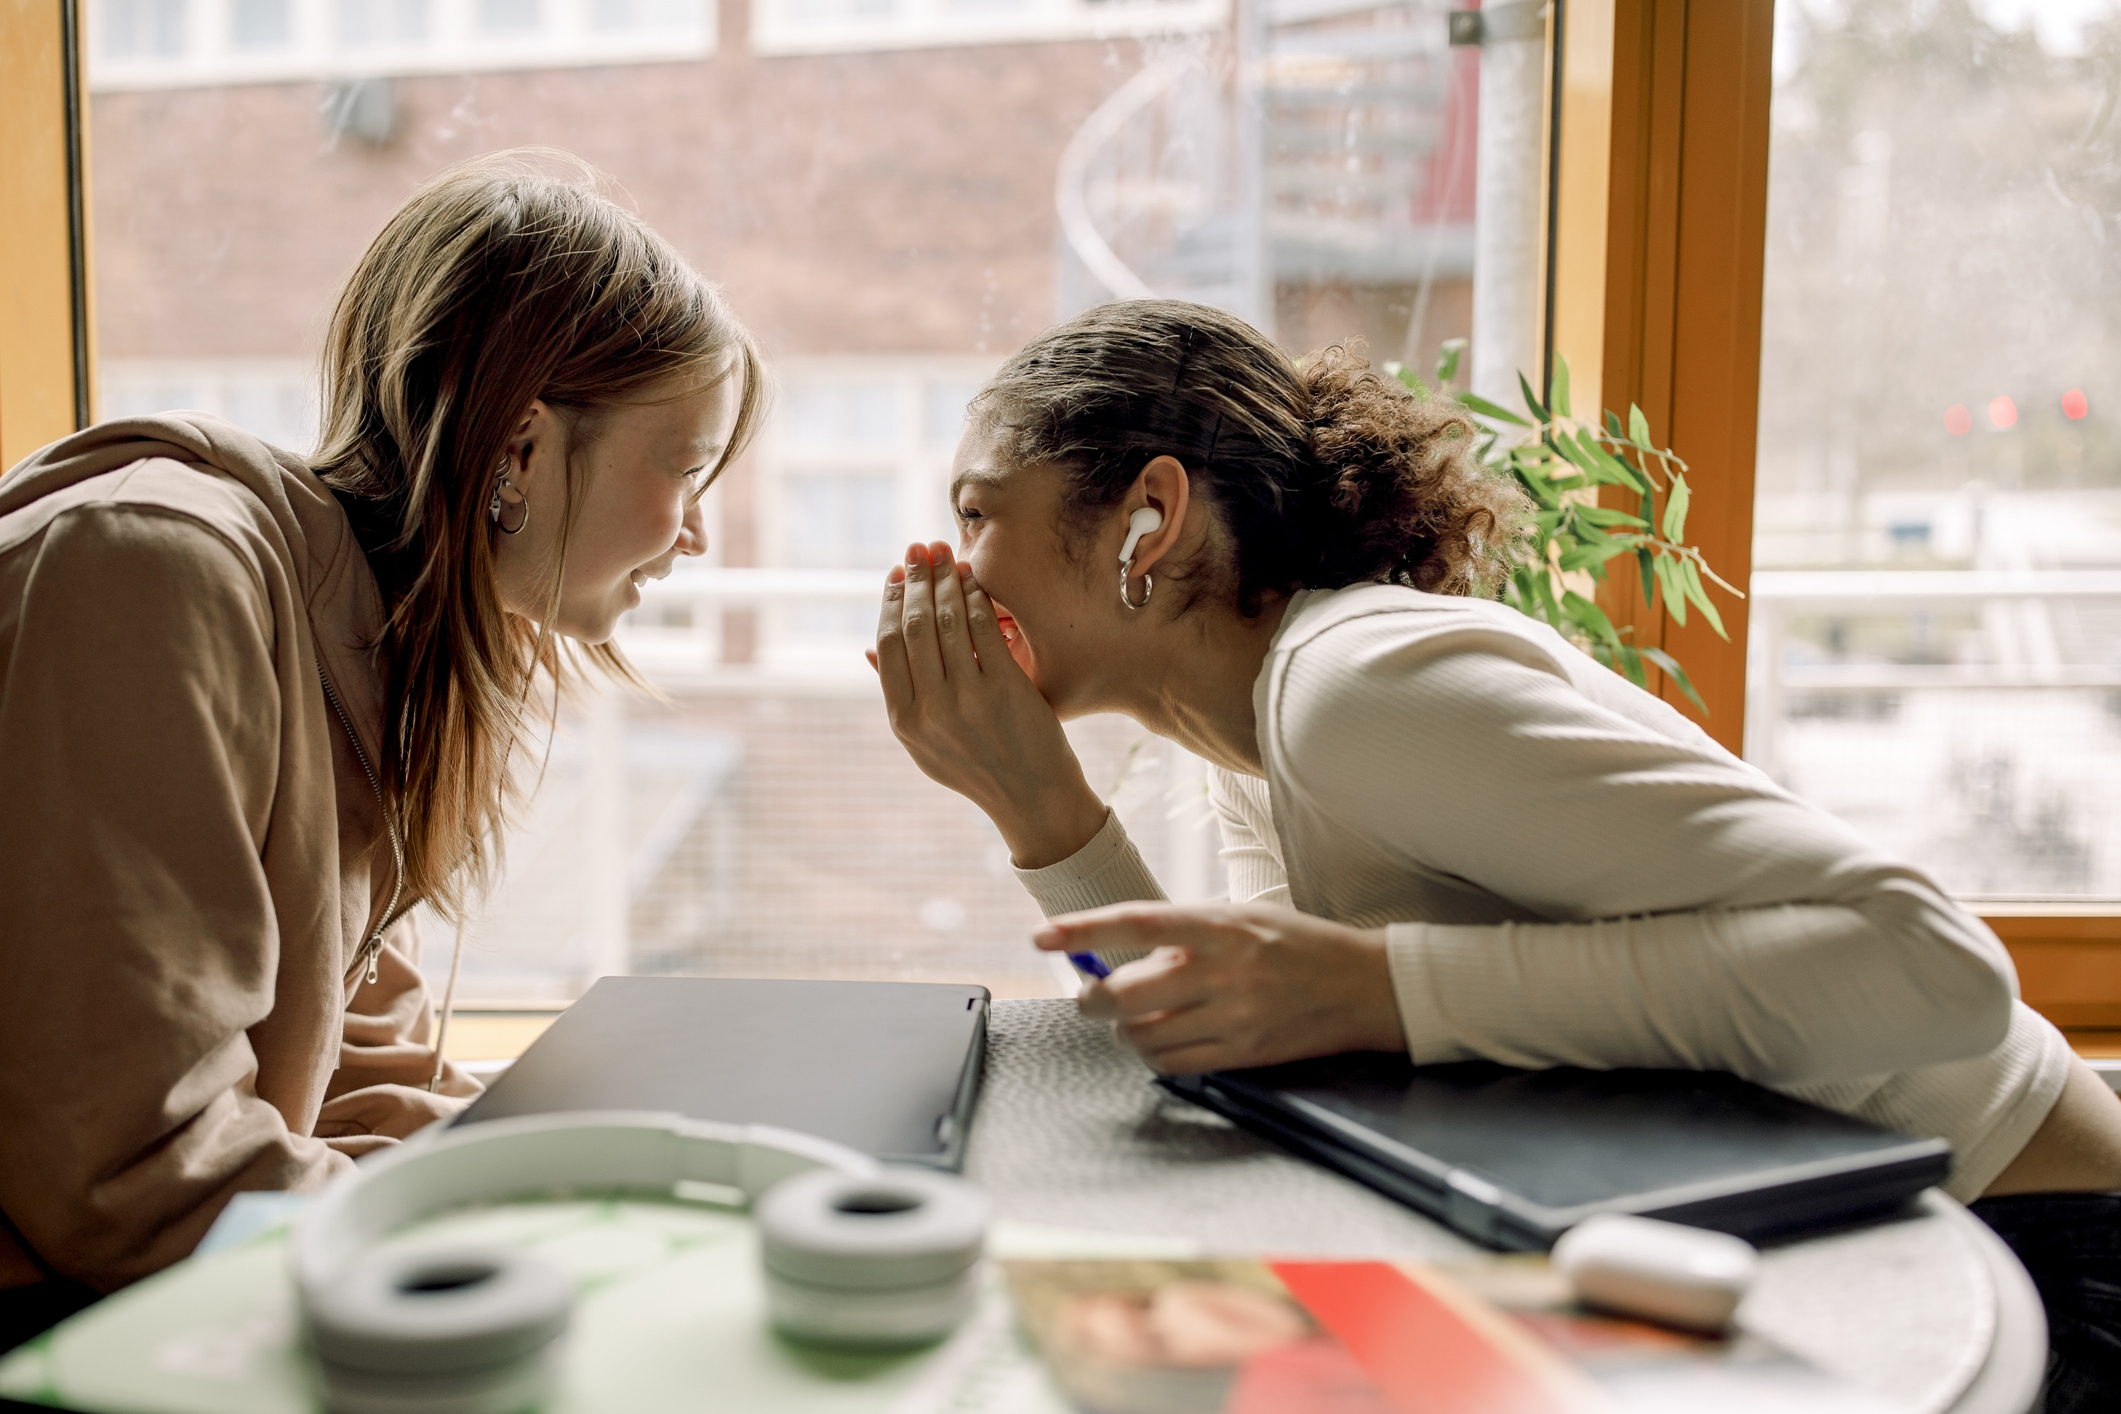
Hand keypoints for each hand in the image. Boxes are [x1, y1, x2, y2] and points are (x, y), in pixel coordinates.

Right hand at [870, 541, 1107, 867]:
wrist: (1033, 797)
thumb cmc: (978, 766)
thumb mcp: (925, 744)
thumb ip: (900, 697)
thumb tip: (868, 650)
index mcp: (904, 721)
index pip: (888, 645)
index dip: (890, 603)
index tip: (895, 575)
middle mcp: (930, 710)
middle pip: (913, 626)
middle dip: (915, 579)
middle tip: (919, 550)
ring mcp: (968, 700)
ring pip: (947, 621)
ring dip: (945, 580)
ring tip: (947, 555)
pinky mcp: (1004, 690)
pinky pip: (984, 628)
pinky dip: (977, 598)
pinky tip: (975, 580)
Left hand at [1034, 902, 1404, 1072]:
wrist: (1364, 987)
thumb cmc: (1298, 944)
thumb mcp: (1242, 917)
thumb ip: (1186, 931)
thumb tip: (1121, 951)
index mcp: (1221, 926)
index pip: (1136, 922)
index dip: (1082, 930)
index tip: (1042, 936)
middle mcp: (1224, 971)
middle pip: (1125, 994)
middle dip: (1091, 999)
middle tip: (1088, 994)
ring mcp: (1233, 1017)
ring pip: (1142, 1034)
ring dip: (1123, 1029)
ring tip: (1133, 1017)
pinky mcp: (1242, 1054)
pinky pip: (1172, 1064)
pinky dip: (1152, 1054)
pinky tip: (1160, 1038)